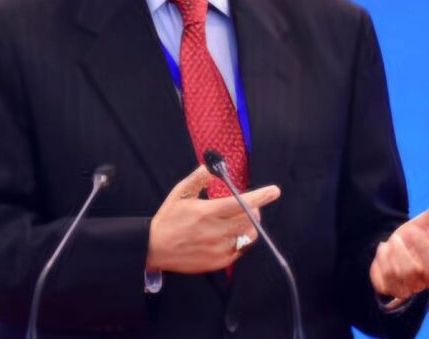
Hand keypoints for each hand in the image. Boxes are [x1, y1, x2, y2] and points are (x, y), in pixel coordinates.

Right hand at [146, 166, 280, 273]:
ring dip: (250, 225)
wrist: (154, 249)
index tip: (274, 191)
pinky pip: (240, 250)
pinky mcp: (219, 261)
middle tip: (249, 204)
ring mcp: (218, 248)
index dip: (260, 196)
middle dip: (255, 209)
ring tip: (240, 219)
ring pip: (248, 236)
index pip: (241, 203)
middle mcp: (215, 231)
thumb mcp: (179, 194)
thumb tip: (210, 167)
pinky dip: (240, 240)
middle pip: (250, 220)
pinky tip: (229, 234)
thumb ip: (197, 179)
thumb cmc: (168, 219)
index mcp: (207, 212)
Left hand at [370, 192, 428, 300]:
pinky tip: (383, 253)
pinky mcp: (394, 290)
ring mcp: (414, 286)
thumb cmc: (410, 240)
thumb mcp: (421, 224)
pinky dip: (382, 260)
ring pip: (406, 271)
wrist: (388, 253)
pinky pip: (388, 278)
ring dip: (396, 250)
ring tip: (392, 241)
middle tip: (407, 232)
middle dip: (418, 246)